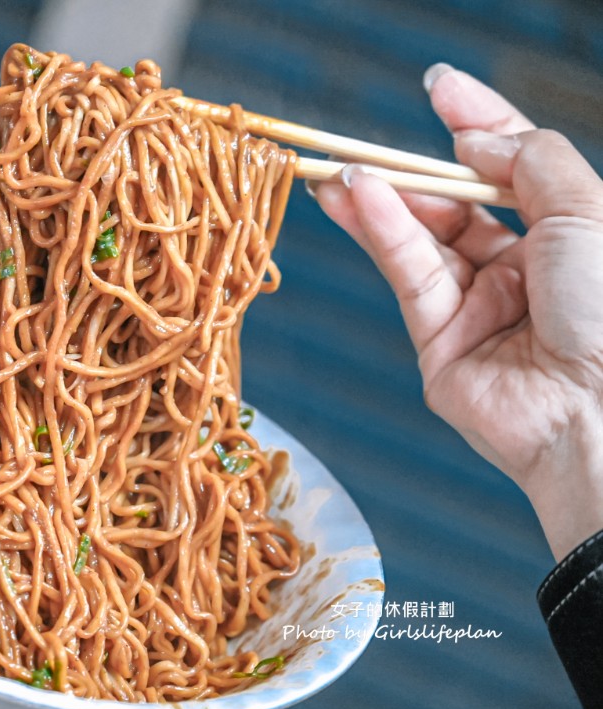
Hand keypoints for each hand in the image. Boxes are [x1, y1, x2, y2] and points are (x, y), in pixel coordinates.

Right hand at [313, 64, 602, 560]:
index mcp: (570, 236)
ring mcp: (480, 307)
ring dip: (383, 201)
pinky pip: (408, 274)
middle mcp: (525, 269)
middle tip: (367, 141)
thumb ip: (526, 159)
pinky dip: (381, 233)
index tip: (439, 88)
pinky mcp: (439, 343)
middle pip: (459, 203)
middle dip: (415, 170)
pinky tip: (358, 199)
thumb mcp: (585, 209)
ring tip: (342, 170)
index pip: (514, 167)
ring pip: (423, 240)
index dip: (478, 123)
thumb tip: (473, 140)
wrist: (598, 409)